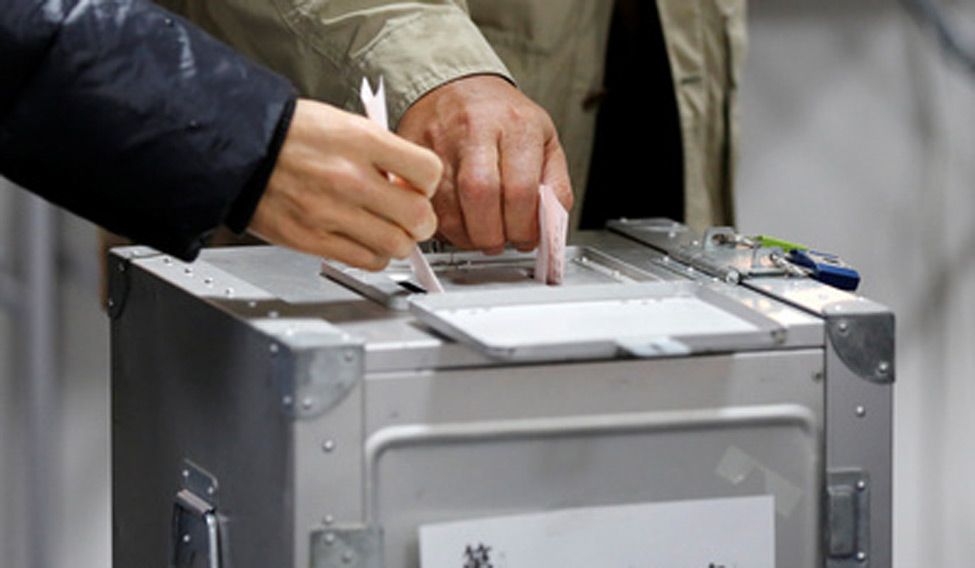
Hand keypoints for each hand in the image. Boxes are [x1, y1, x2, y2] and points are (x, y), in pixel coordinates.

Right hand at [250, 99, 442, 270]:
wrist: (237, 149)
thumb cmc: (289, 134)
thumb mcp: (344, 124)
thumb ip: (382, 153)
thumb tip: (410, 182)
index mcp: (361, 141)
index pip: (428, 172)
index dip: (428, 183)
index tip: (418, 186)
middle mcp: (350, 178)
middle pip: (419, 217)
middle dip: (420, 219)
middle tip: (409, 214)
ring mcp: (331, 213)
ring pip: (397, 246)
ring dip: (398, 241)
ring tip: (386, 228)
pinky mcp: (313, 240)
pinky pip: (366, 261)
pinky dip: (373, 255)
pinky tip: (364, 240)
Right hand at [397, 75, 572, 253]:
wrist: (457, 84)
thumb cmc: (503, 117)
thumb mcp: (545, 140)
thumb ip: (555, 184)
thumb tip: (551, 226)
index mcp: (516, 126)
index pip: (521, 190)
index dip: (524, 227)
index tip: (526, 238)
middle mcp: (475, 129)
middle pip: (480, 197)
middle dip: (492, 235)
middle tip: (500, 242)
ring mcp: (439, 140)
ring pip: (448, 208)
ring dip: (466, 236)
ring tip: (479, 233)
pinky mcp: (411, 151)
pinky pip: (423, 203)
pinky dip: (441, 224)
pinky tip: (457, 221)